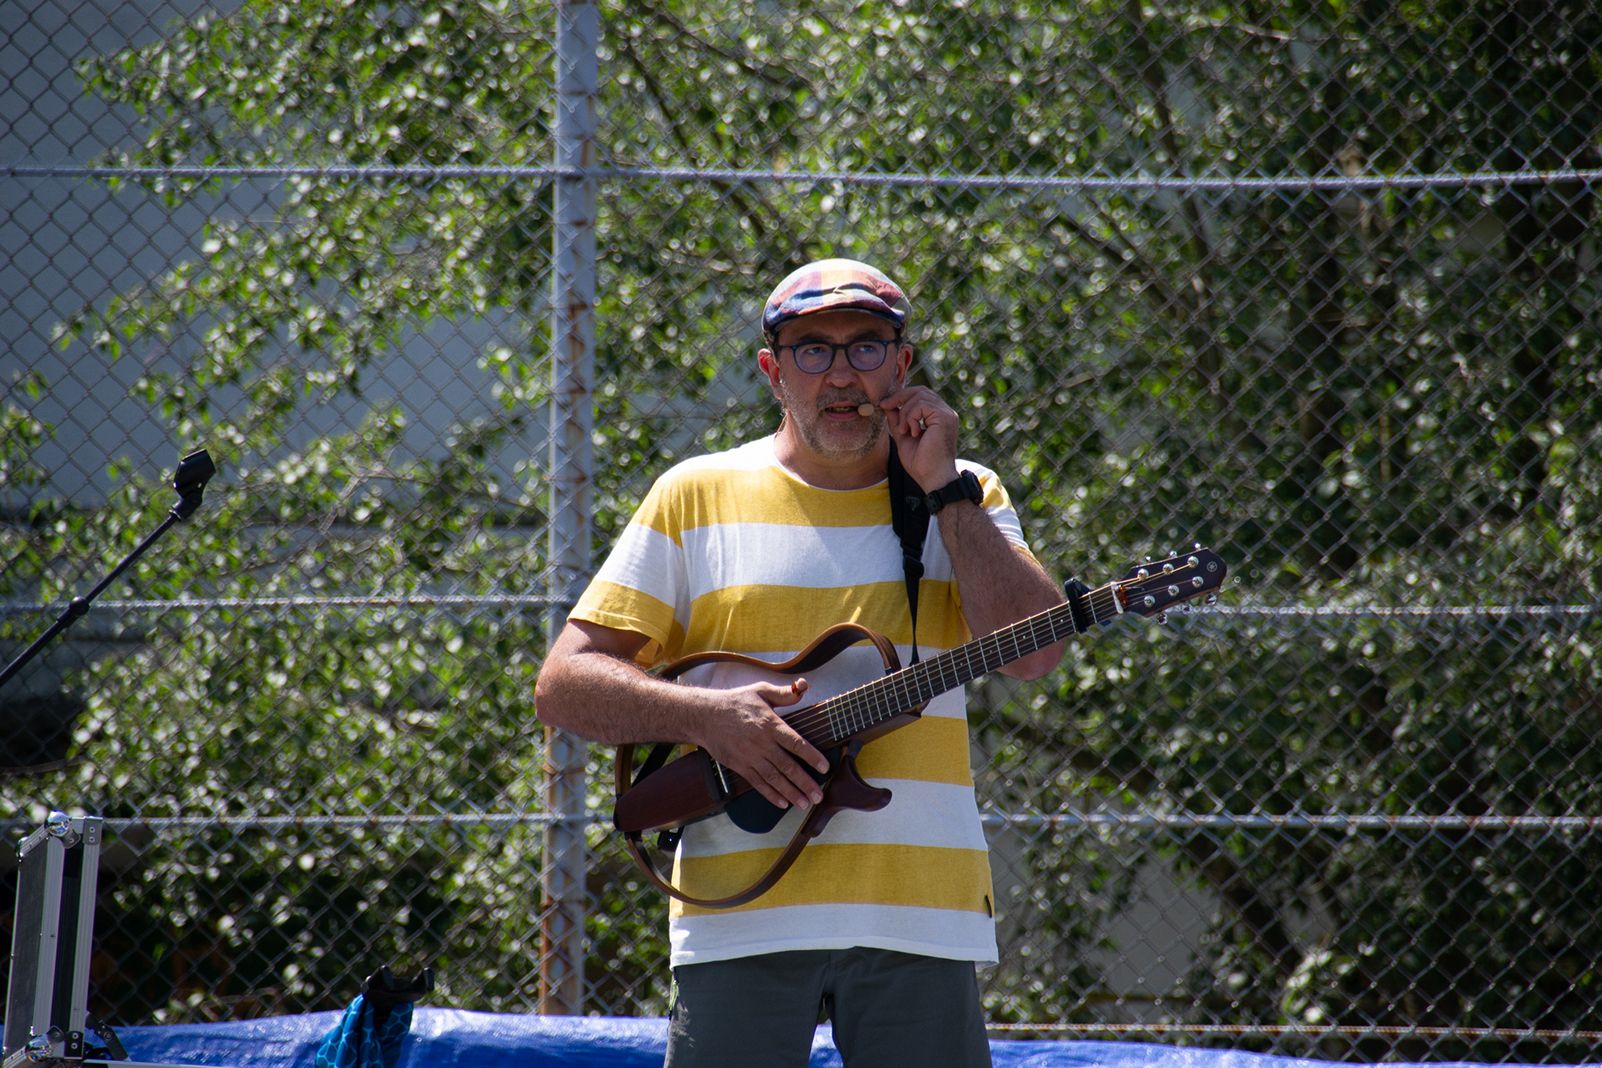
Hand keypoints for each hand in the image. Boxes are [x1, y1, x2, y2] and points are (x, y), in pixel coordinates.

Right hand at [693, 678, 828, 810]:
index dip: (811, 756)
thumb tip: (804, 686)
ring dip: (791, 793)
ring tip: (805, 804)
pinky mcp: (739, 766)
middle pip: (787, 766)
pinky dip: (770, 794)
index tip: (825, 768)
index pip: (795, 743)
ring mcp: (750, 757)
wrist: (705, 716)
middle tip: (819, 795)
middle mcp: (761, 743)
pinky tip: (783, 803)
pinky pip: (757, 783)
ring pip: (774, 778)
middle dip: (805, 783)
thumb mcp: (760, 690)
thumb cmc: (736, 702)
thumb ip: (784, 693)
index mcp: (770, 725)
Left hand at [879, 385, 959, 490]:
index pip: (920, 395)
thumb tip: (888, 405)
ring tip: (904, 430)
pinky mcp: (945, 417)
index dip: (901, 396)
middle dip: (899, 397)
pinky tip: (912, 432)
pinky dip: (911, 416)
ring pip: (919, 396)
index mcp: (938, 417)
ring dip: (904, 412)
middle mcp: (945, 413)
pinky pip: (922, 405)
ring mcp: (947, 414)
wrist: (932, 478)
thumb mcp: (903, 437)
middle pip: (920, 390)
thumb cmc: (920, 463)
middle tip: (885, 406)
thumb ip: (898, 420)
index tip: (884, 404)